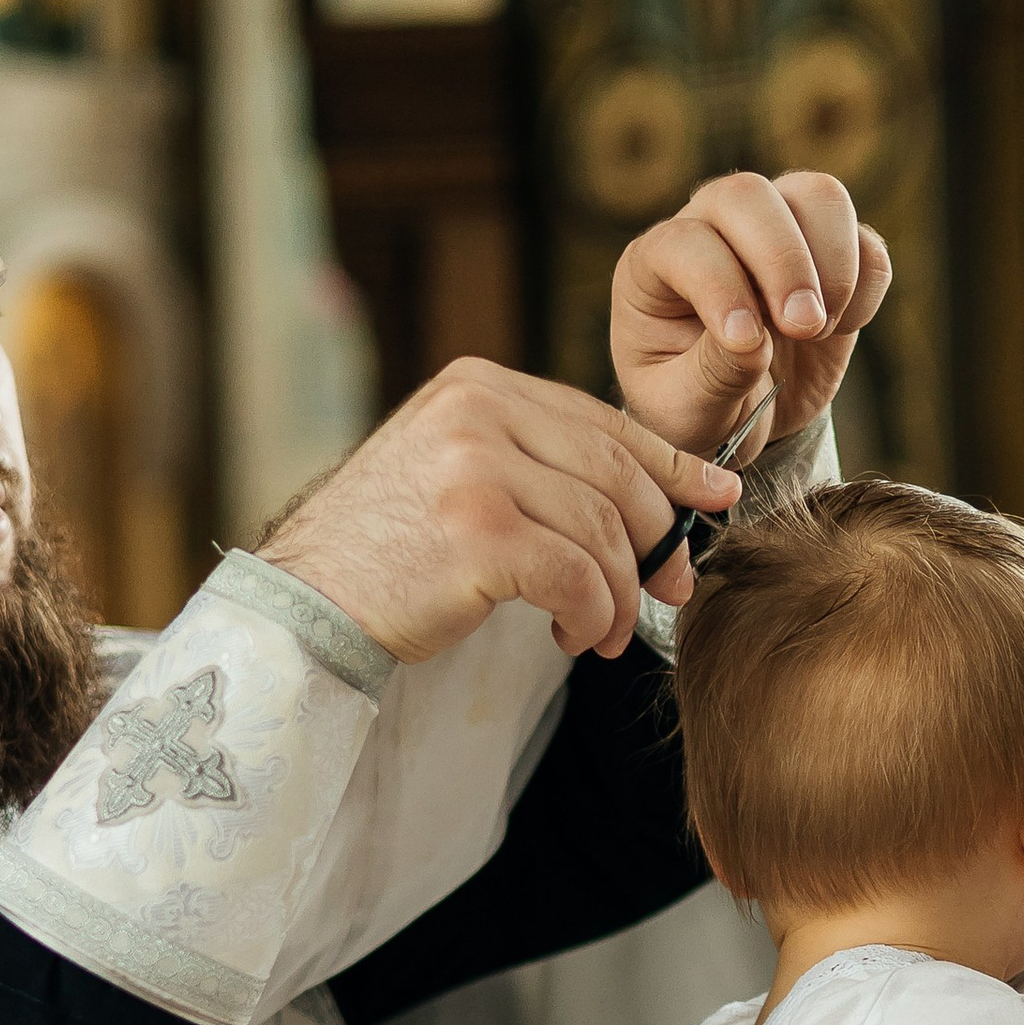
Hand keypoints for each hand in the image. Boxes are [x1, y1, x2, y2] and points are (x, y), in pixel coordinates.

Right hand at [257, 358, 740, 663]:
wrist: (307, 601)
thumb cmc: (390, 551)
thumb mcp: (459, 475)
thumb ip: (536, 463)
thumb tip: (659, 492)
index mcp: (479, 387)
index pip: (602, 421)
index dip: (670, 464)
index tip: (716, 496)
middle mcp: (478, 414)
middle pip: (617, 473)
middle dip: (659, 538)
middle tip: (670, 589)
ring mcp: (476, 469)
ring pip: (604, 530)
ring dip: (621, 594)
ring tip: (606, 631)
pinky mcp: (479, 533)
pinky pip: (579, 576)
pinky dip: (594, 615)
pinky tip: (579, 637)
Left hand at [613, 171, 890, 457]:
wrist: (740, 414)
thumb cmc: (694, 407)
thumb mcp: (685, 410)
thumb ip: (711, 373)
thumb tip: (754, 339)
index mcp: (653, 264)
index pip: (685, 242)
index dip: (721, 285)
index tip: (748, 343)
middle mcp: (711, 228)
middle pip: (748, 194)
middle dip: (784, 261)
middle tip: (803, 329)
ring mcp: (776, 230)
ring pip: (817, 195)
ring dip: (833, 262)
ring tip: (819, 330)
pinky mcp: (830, 251)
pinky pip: (865, 238)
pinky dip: (866, 283)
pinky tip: (842, 328)